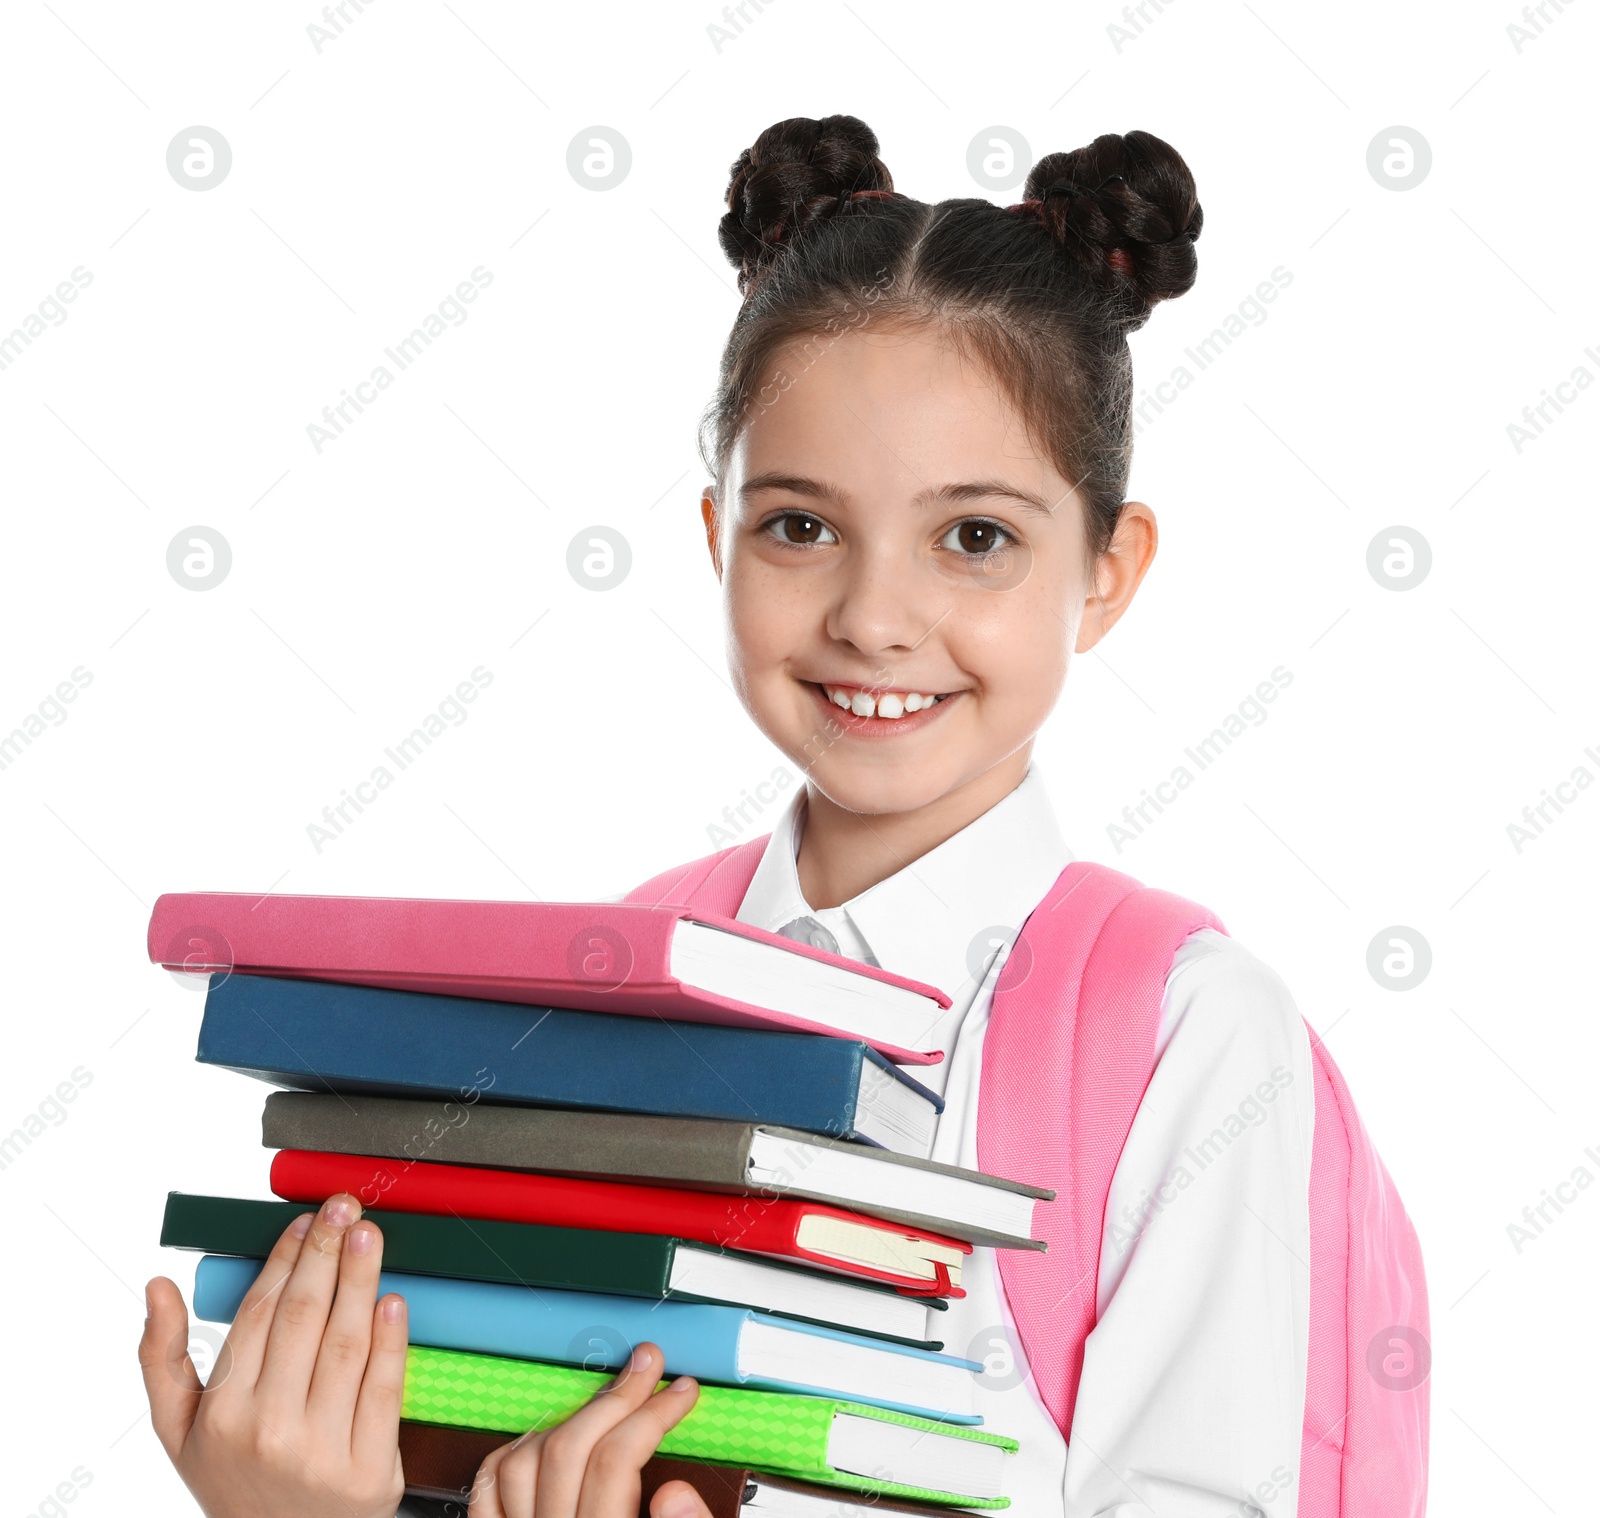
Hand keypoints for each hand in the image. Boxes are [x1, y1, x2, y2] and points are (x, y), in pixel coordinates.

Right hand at [138, 1193, 406, 1517]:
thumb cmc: (233, 1483)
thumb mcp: (180, 1430)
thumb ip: (162, 1357)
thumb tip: (157, 1287)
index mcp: (223, 1414)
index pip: (260, 1315)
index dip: (286, 1260)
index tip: (306, 1221)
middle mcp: (269, 1430)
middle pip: (304, 1319)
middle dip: (326, 1254)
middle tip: (345, 1208)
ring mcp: (322, 1452)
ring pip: (346, 1346)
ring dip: (361, 1281)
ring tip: (369, 1235)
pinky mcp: (370, 1472)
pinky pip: (384, 1391)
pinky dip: (392, 1342)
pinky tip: (394, 1301)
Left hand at [469, 1343, 714, 1517]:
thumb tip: (678, 1493)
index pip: (617, 1462)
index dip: (654, 1415)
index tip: (680, 1391)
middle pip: (568, 1449)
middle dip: (616, 1397)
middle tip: (648, 1366)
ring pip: (521, 1462)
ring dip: (566, 1420)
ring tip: (604, 1401)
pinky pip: (486, 1491)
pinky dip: (512, 1457)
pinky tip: (541, 1439)